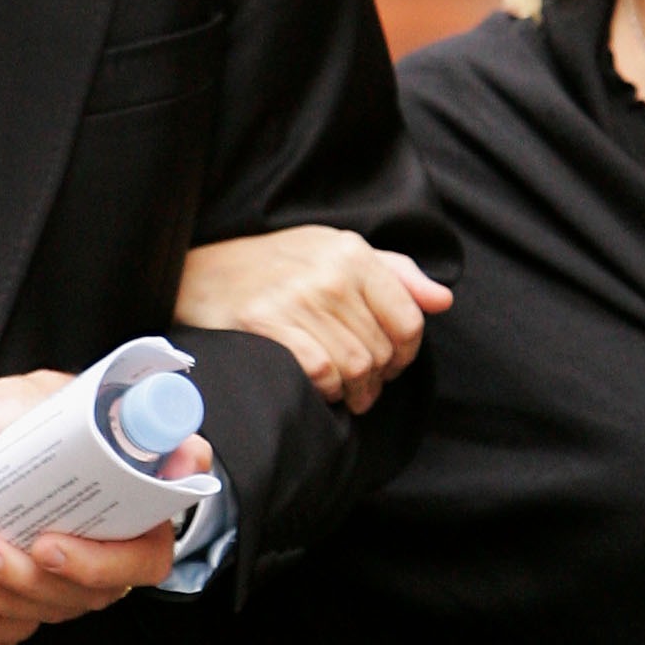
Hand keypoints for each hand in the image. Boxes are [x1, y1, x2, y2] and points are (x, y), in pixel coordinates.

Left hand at [0, 370, 207, 627]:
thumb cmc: (29, 426)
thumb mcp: (21, 405)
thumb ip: (6, 411)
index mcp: (140, 462)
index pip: (186, 462)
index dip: (188, 465)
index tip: (176, 464)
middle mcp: (135, 520)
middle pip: (142, 558)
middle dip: (90, 564)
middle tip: (41, 548)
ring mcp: (104, 561)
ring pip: (90, 594)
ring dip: (35, 586)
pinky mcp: (66, 589)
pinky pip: (51, 609)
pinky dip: (10, 601)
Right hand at [176, 226, 451, 414]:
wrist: (202, 271)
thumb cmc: (276, 265)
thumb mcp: (336, 253)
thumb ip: (395, 274)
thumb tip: (442, 300)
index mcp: (353, 252)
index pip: (408, 319)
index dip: (407, 354)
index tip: (392, 364)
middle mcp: (330, 273)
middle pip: (381, 350)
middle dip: (378, 379)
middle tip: (364, 386)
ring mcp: (297, 297)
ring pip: (355, 366)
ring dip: (354, 391)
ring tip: (346, 392)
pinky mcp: (266, 322)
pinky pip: (320, 372)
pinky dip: (326, 389)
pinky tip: (320, 387)